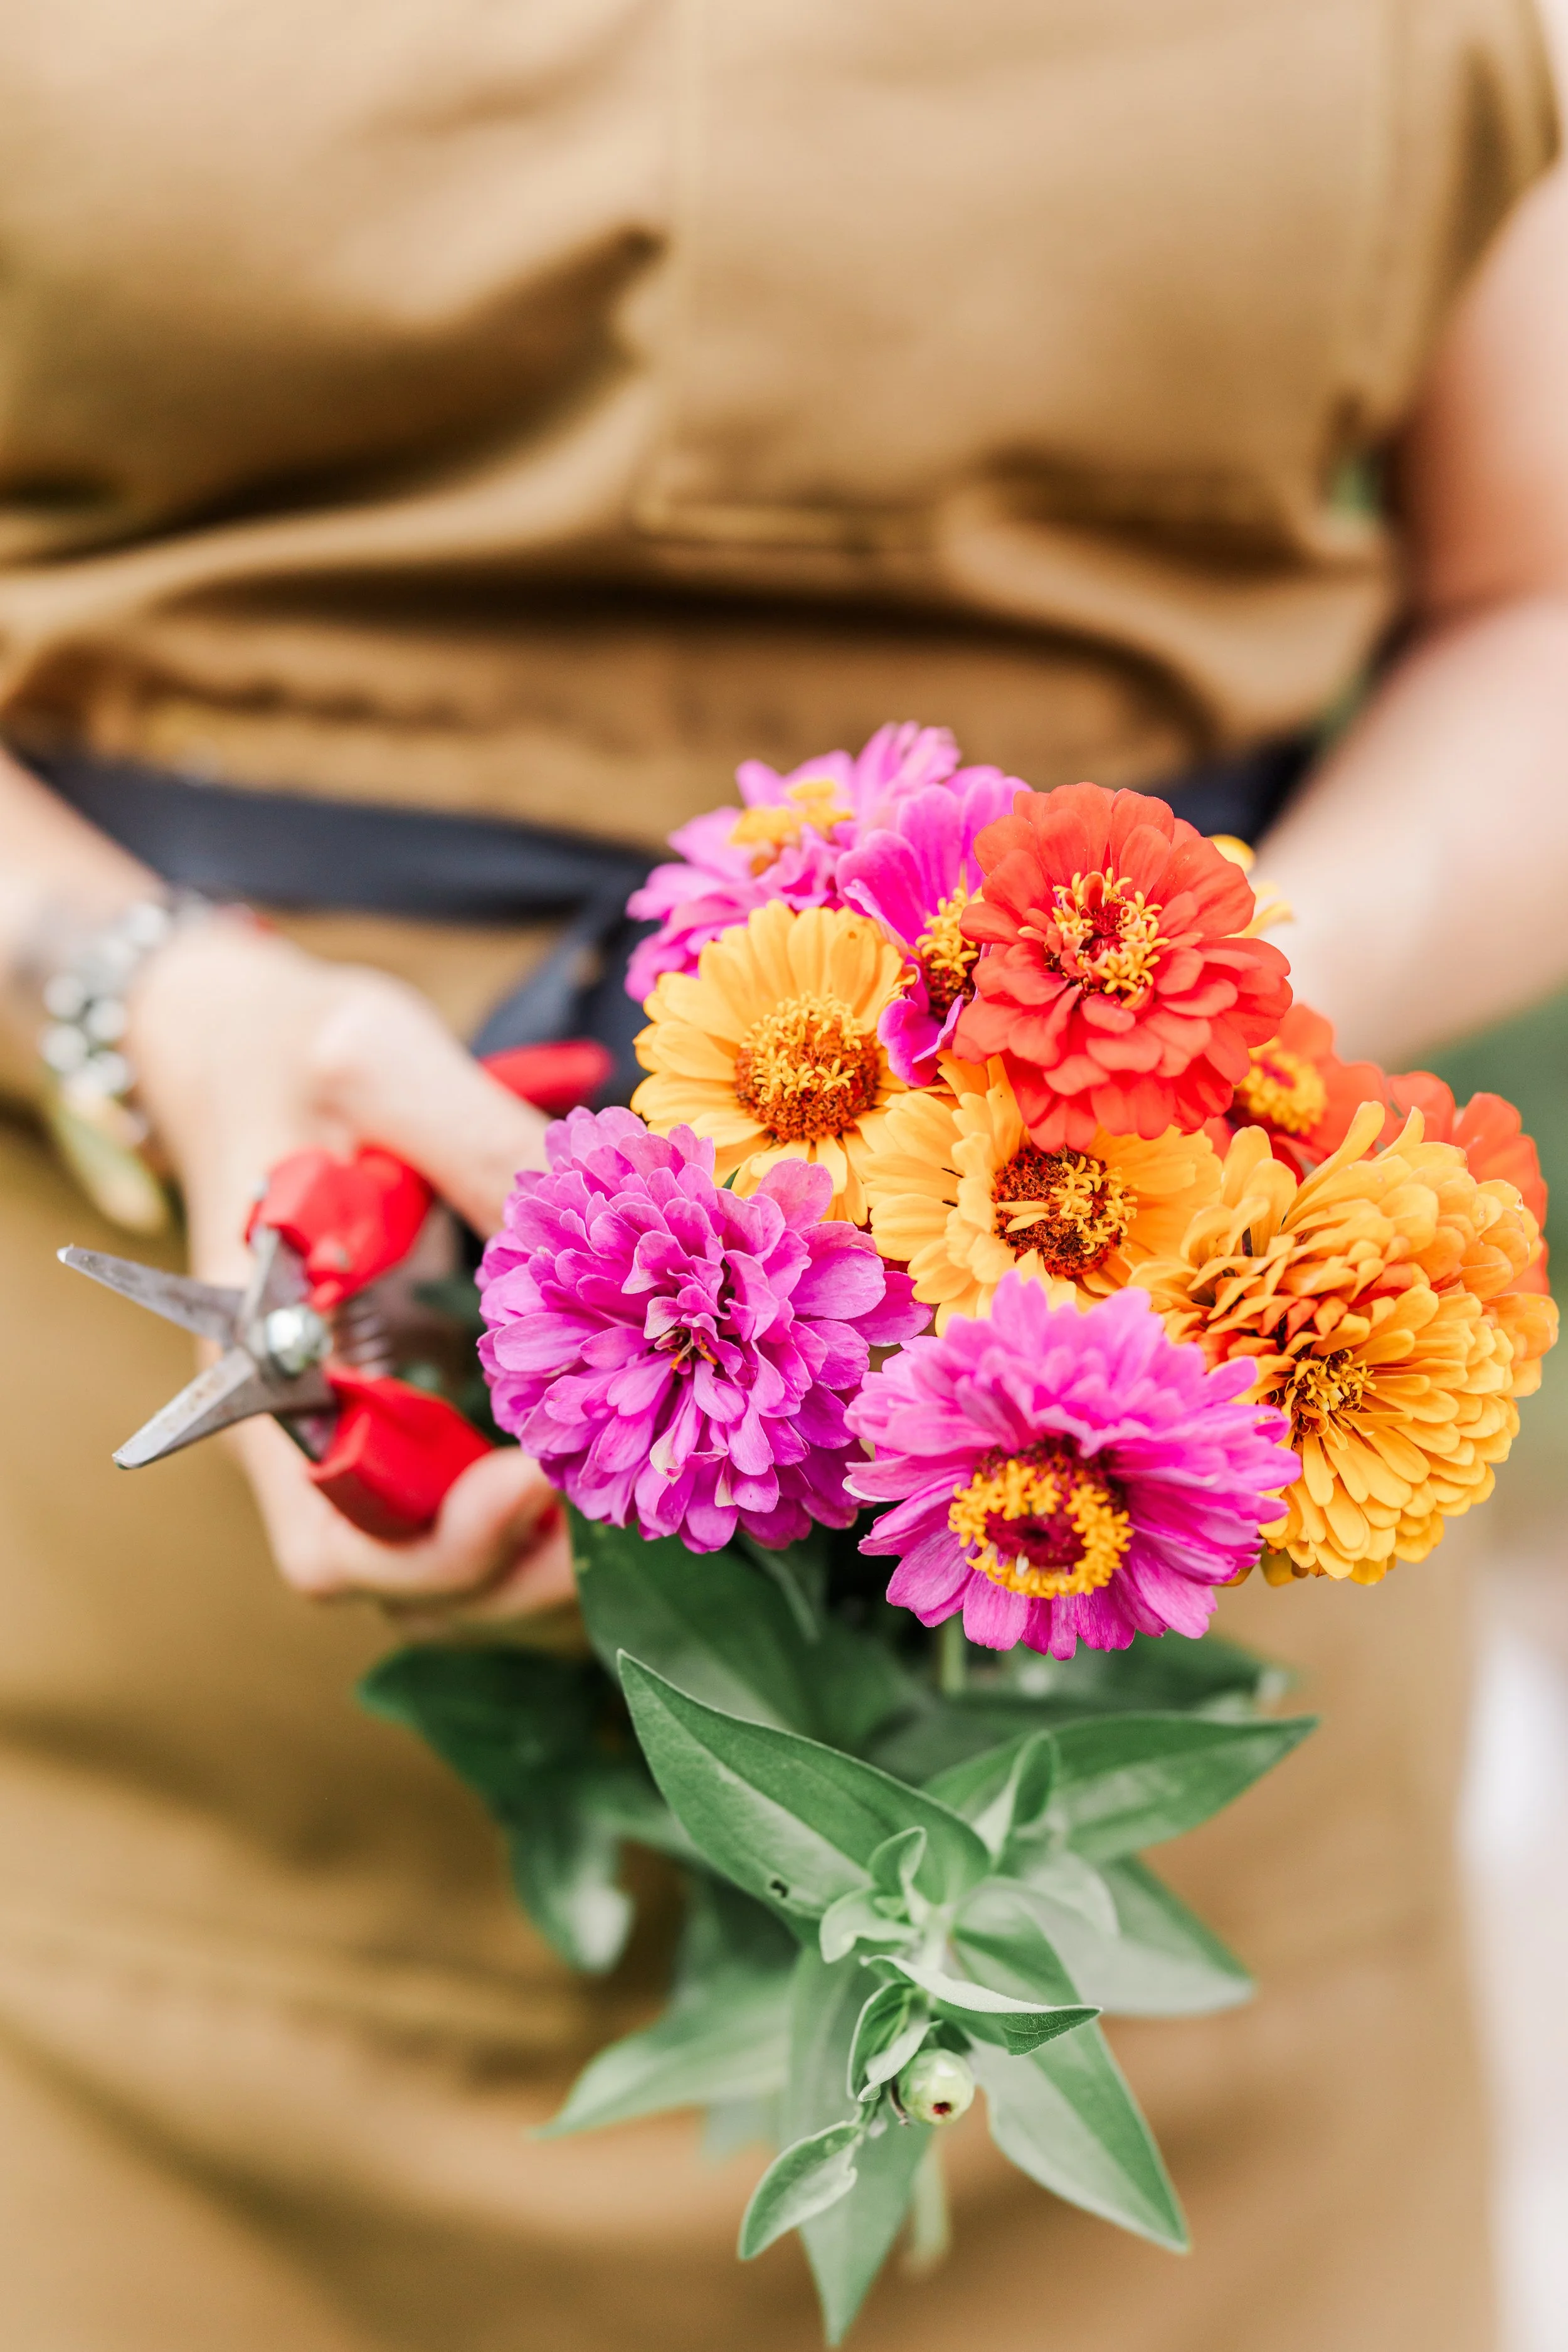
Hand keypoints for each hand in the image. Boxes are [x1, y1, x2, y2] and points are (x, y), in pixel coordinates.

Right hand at [127, 915, 574, 1616]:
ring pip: (453, 1578)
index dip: (447, 1543)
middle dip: (527, 1575)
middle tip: (639, 1502)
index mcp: (270, 1371)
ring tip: (650, 1496)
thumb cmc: (289, 1048)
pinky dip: (556, 1527)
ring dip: (553, 1568)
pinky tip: (637, 1464)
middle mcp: (314, 1431)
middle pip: (408, 1585)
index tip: (543, 1475)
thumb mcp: (376, 1065)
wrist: (242, 1038)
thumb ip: (478, 1136)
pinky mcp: (416, 1413)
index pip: (336, 1537)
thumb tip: (616, 1210)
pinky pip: (480, 1521)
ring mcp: (367, 1433)